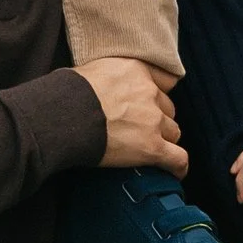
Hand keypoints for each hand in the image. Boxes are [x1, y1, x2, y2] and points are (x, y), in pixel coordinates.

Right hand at [78, 55, 187, 173]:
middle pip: (168, 109)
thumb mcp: (90, 71)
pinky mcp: (152, 147)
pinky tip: (176, 172)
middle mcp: (150, 93)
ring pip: (173, 132)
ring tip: (149, 150)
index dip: (158, 93)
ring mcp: (154, 121)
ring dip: (164, 140)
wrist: (63, 116)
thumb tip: (99, 87)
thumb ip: (108, 78)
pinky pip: (178, 158)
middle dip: (157, 119)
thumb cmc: (67, 95)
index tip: (152, 102)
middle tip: (139, 130)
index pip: (164, 79)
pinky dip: (178, 166)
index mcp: (136, 71)